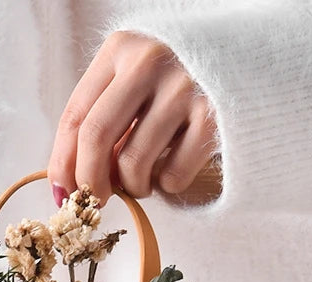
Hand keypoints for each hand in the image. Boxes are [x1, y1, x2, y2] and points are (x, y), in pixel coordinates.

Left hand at [48, 31, 218, 205]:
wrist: (250, 60)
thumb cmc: (179, 78)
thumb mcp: (135, 80)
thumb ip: (106, 117)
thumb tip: (71, 180)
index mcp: (120, 49)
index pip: (75, 115)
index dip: (62, 163)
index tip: (62, 193)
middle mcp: (149, 62)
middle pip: (96, 137)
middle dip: (88, 182)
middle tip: (93, 203)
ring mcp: (183, 87)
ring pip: (133, 163)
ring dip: (133, 188)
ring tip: (143, 182)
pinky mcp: (213, 116)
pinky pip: (172, 176)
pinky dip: (166, 187)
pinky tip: (173, 169)